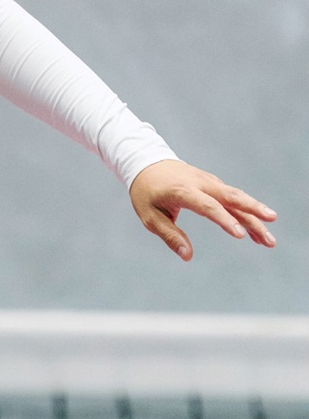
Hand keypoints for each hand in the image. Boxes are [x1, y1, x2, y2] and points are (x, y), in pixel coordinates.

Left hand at [129, 159, 276, 262]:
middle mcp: (200, 183)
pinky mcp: (214, 183)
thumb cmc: (146, 193)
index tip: (240, 235)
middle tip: (271, 225)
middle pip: (231, 197)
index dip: (224, 220)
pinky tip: (257, 229)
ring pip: (236, 198)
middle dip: (253, 211)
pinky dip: (247, 212)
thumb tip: (187, 256)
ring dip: (255, 216)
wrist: (147, 162)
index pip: (207, 206)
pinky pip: (233, 198)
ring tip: (269, 239)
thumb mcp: (150, 217)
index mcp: (182, 190)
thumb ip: (170, 235)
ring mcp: (209, 181)